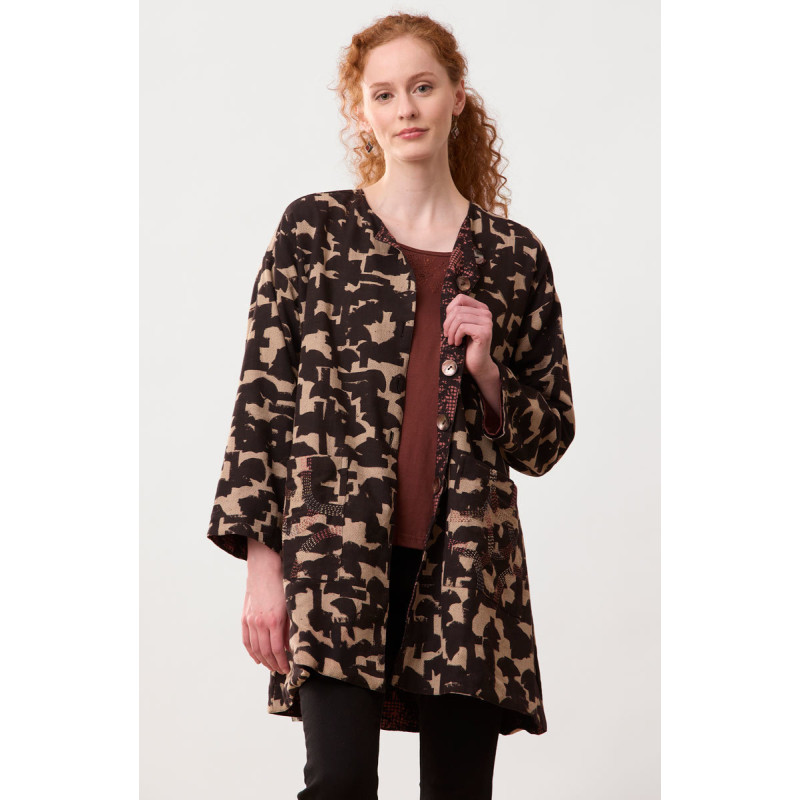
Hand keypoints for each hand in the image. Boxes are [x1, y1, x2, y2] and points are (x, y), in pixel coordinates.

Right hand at [242, 540, 290, 673]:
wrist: (264, 568)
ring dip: (263, 661)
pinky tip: (257, 659)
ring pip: (255, 648)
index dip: (282, 662)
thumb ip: (290, 625)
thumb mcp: (291, 605)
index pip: (277, 649)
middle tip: (281, 671)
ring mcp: (251, 620)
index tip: (288, 669)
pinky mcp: (245, 617)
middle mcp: (260, 622)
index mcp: (274, 620)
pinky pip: (246, 640)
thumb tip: (290, 645)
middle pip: (265, 652)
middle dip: (274, 664)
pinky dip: (251, 652)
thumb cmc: (282, 584)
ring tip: (272, 667)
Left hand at [443, 294, 494, 380]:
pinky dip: (456, 336)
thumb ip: (456, 314)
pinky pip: (462, 328)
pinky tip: (458, 343)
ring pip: (459, 318)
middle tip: (447, 336)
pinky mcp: (485, 332)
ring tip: (452, 341)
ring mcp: (487, 322)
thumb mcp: (460, 326)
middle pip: (457, 309)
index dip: (449, 310)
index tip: (448, 325)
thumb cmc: (466, 346)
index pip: (460, 298)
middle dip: (448, 324)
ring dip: (451, 332)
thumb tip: (447, 307)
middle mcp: (486, 313)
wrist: (476, 364)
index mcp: (481, 308)